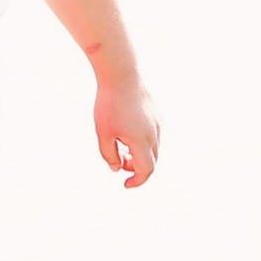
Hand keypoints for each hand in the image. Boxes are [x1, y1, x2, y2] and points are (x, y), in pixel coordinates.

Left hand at [92, 72, 159, 187]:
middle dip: (136, 168)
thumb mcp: (103, 132)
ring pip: (153, 149)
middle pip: (151, 161)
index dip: (137, 181)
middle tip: (118, 162)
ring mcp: (158, 124)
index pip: (146, 170)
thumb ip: (108, 154)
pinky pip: (153, 136)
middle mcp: (154, 135)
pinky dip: (142, 143)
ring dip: (139, 155)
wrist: (122, 76)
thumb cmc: (109, 105)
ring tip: (120, 148)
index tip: (125, 184)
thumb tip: (116, 168)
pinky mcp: (157, 116)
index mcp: (141, 141)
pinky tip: (126, 134)